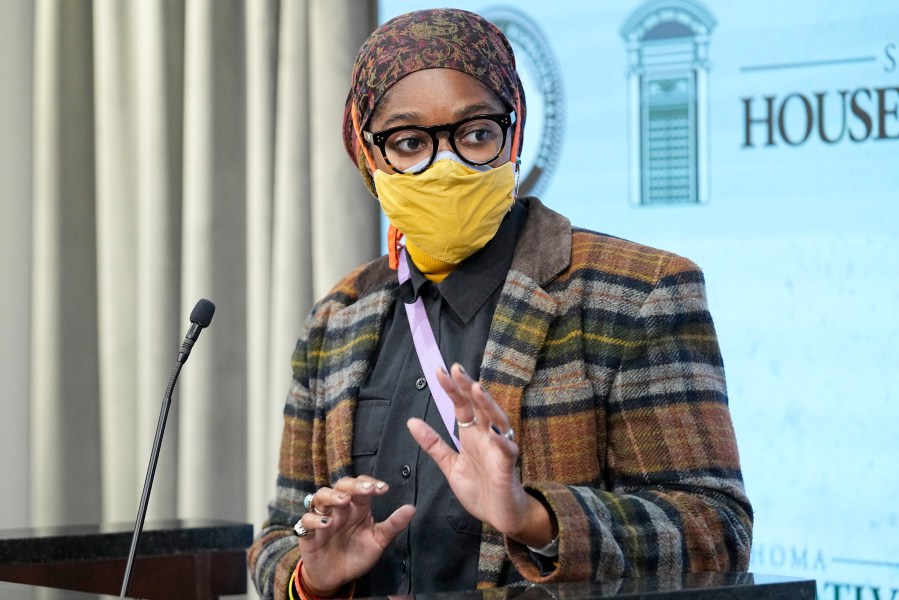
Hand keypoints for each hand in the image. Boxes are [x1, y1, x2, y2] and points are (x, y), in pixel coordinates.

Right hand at [295, 477, 414, 595]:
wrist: (336, 578)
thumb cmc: (357, 555)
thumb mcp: (378, 541)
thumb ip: (393, 526)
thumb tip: (412, 508)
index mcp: (358, 507)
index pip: (362, 486)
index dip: (370, 483)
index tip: (384, 489)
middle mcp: (340, 508)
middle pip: (342, 486)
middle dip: (353, 485)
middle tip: (366, 490)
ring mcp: (323, 517)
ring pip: (321, 496)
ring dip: (332, 496)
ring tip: (343, 502)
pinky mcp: (308, 533)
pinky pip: (306, 520)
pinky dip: (315, 519)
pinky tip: (326, 524)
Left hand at [406, 364, 555, 547]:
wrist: (500, 517)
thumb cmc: (479, 489)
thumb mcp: (450, 465)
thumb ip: (433, 444)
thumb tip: (411, 421)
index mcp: (471, 435)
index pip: (462, 406)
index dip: (452, 389)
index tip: (439, 371)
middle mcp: (486, 437)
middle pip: (479, 406)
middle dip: (468, 387)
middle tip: (456, 369)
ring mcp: (498, 450)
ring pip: (496, 421)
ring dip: (487, 405)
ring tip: (477, 389)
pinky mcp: (507, 468)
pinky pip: (507, 451)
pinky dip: (501, 441)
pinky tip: (494, 432)